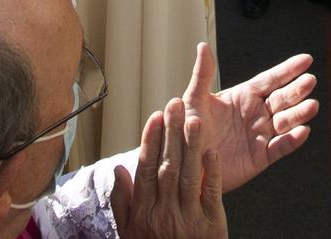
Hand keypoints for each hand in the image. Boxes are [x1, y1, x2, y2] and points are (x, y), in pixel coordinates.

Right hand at [111, 97, 225, 238]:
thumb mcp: (130, 232)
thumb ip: (122, 201)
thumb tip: (118, 168)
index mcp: (143, 213)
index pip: (145, 170)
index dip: (150, 141)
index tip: (154, 117)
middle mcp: (163, 214)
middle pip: (166, 167)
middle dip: (171, 134)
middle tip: (174, 105)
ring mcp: (188, 219)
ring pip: (188, 176)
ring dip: (191, 146)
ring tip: (194, 119)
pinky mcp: (211, 226)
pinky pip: (211, 194)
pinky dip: (212, 172)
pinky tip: (212, 151)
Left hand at [177, 42, 317, 192]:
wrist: (184, 163)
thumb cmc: (187, 129)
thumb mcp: (194, 100)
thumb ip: (202, 74)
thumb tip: (202, 46)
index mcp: (244, 96)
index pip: (271, 79)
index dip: (288, 69)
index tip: (306, 59)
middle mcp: (255, 114)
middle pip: (282, 99)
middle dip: (297, 90)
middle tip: (310, 81)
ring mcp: (260, 135)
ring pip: (286, 122)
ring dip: (299, 114)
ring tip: (312, 106)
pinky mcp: (260, 157)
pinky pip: (279, 147)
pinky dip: (292, 140)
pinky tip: (302, 132)